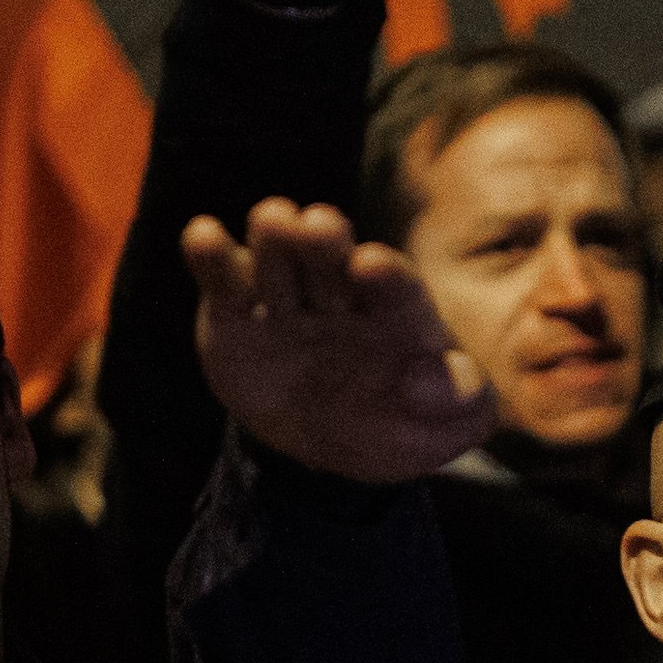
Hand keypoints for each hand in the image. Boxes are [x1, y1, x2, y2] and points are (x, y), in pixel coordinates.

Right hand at [184, 198, 494, 483]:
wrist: (330, 443)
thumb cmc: (400, 423)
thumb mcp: (447, 428)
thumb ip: (460, 403)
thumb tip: (428, 380)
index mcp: (397, 314)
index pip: (397, 289)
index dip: (387, 277)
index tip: (372, 265)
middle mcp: (341, 295)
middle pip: (333, 261)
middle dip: (326, 243)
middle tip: (320, 225)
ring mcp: (286, 301)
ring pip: (278, 260)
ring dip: (275, 238)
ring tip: (272, 218)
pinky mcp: (235, 316)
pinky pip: (223, 282)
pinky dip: (212, 257)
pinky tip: (202, 236)